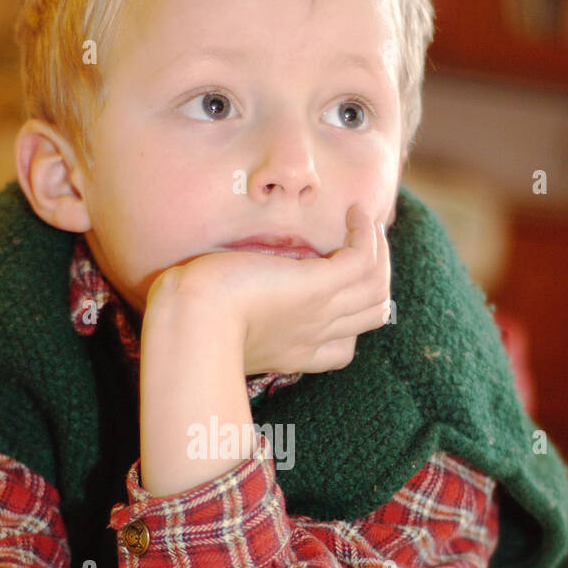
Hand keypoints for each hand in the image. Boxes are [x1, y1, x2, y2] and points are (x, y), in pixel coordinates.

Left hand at [162, 202, 390, 376]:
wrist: (191, 325)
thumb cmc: (189, 321)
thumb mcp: (218, 320)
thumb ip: (230, 310)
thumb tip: (217, 287)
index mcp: (291, 353)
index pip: (341, 350)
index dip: (349, 320)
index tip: (335, 290)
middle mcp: (312, 337)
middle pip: (372, 316)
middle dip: (375, 280)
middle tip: (360, 244)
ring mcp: (319, 314)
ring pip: (378, 290)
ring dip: (378, 251)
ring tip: (364, 223)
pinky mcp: (317, 287)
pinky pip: (365, 261)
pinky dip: (368, 235)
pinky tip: (355, 213)